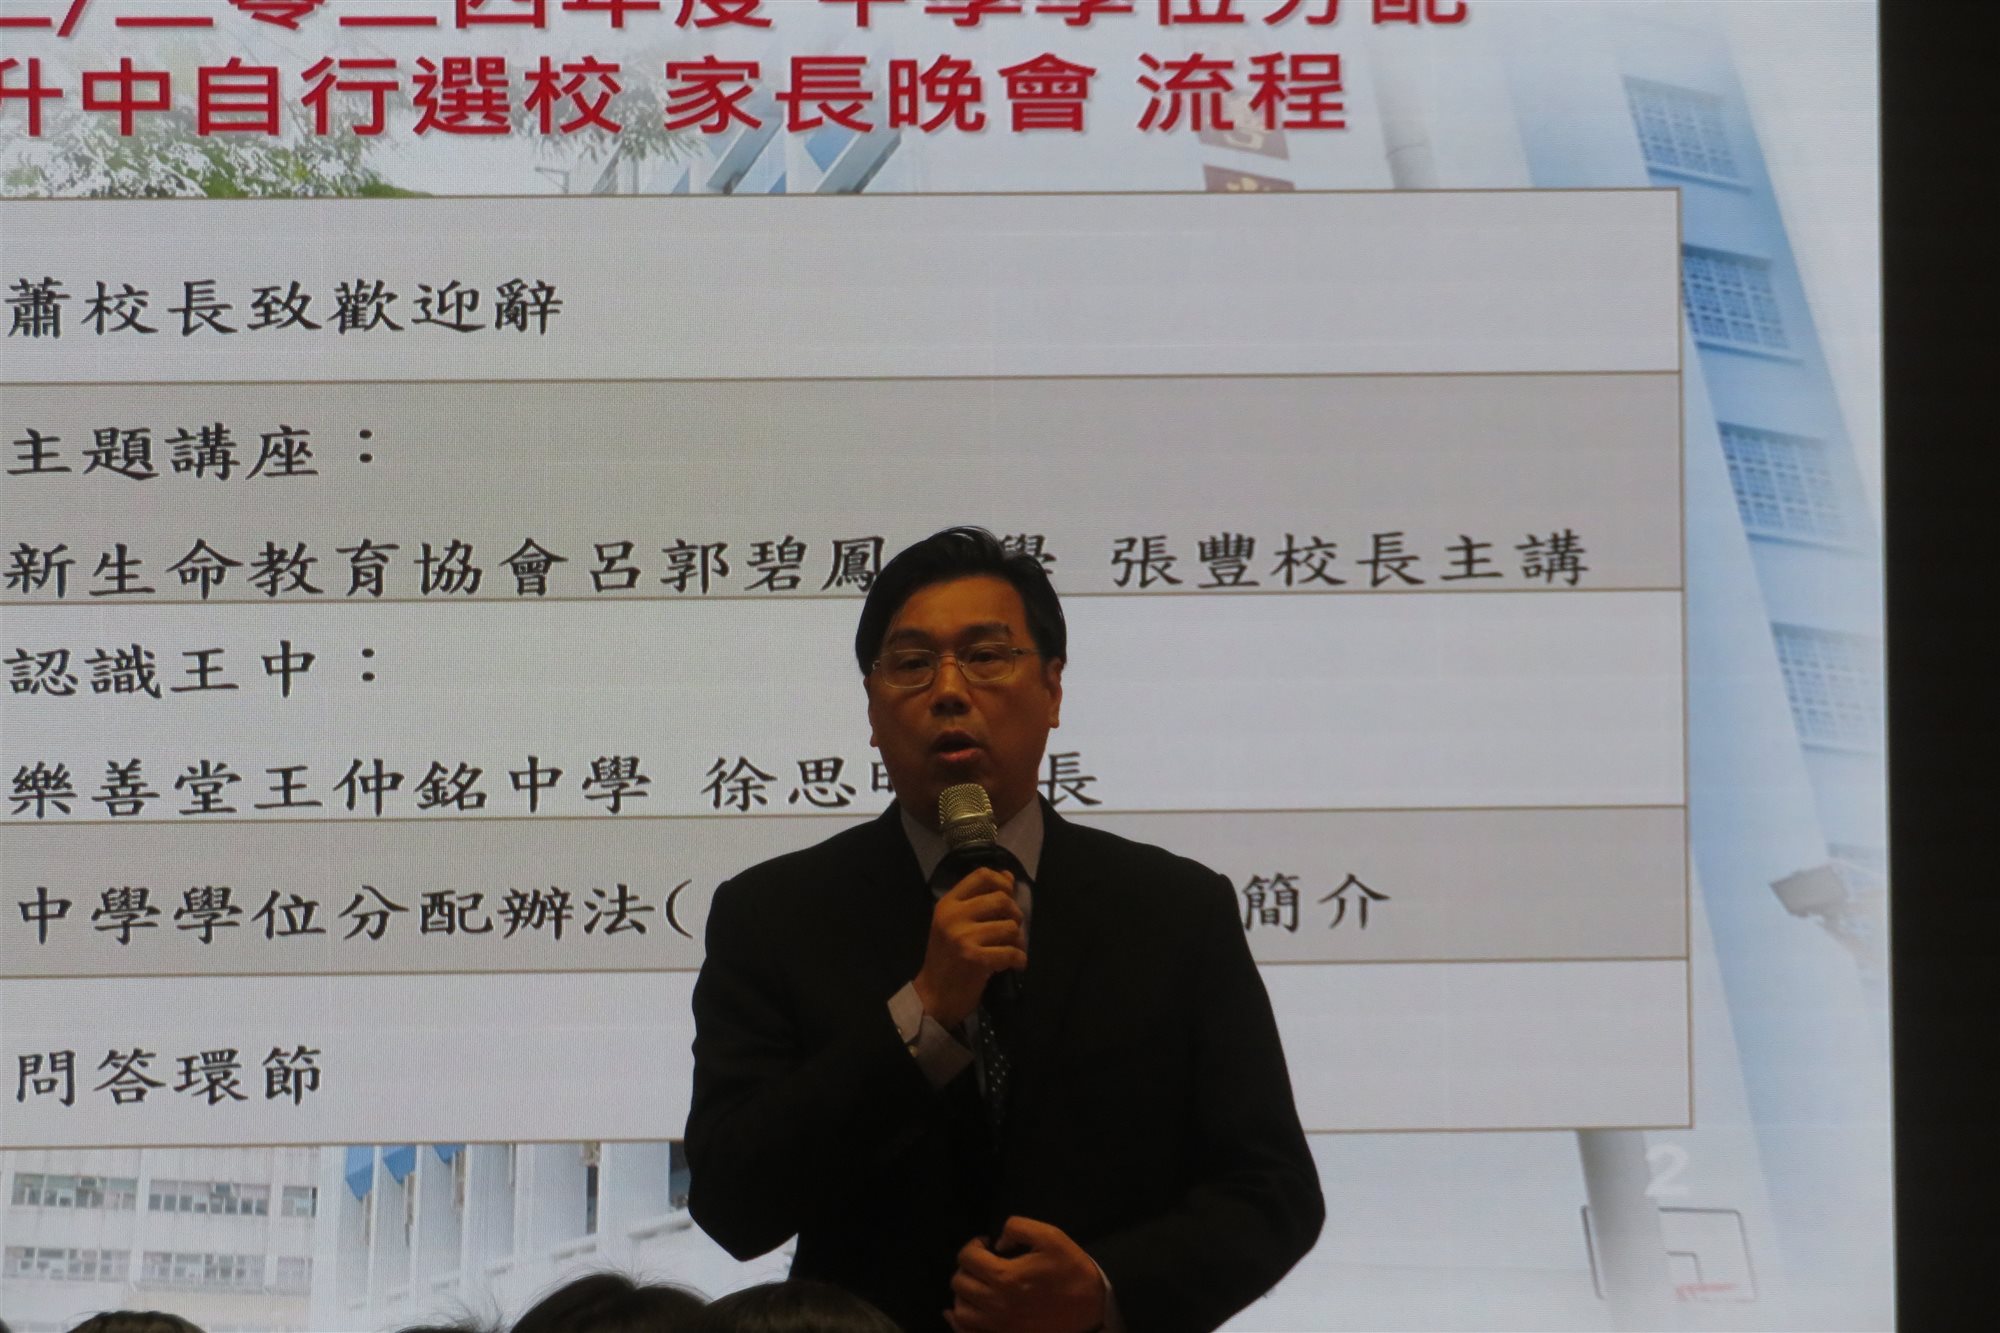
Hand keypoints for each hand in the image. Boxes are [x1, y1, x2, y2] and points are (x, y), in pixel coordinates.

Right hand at [912, 867, 1024, 1029]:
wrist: (934, 995)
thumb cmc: (948, 958)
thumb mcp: (956, 923)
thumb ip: (980, 899)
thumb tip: (1008, 876)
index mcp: (948, 904)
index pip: (980, 875)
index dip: (1002, 881)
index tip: (1009, 895)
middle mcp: (953, 916)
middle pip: (1001, 899)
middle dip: (1015, 914)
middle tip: (1012, 930)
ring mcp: (962, 937)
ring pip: (1010, 926)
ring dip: (1018, 941)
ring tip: (1011, 950)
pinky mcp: (974, 959)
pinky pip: (1011, 952)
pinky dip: (1019, 959)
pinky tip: (1014, 964)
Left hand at [947, 1216, 1105, 1332]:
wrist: (1092, 1310)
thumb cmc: (1072, 1272)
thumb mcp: (1051, 1237)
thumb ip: (1018, 1228)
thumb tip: (998, 1242)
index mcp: (1005, 1277)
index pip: (967, 1257)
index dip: (974, 1245)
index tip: (987, 1244)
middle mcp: (995, 1304)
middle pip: (959, 1282)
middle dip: (968, 1267)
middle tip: (984, 1263)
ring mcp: (998, 1326)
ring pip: (960, 1310)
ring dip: (963, 1293)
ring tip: (978, 1285)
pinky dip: (958, 1322)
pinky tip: (959, 1313)